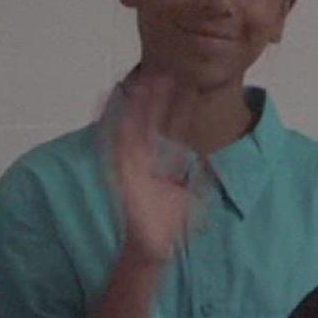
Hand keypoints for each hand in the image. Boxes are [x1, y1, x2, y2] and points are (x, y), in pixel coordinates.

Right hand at [110, 73, 191, 264]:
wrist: (153, 247)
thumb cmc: (167, 226)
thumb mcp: (190, 198)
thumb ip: (198, 181)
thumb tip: (210, 169)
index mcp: (160, 162)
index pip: (171, 128)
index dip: (180, 108)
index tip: (188, 87)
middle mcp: (145, 159)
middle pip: (151, 121)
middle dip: (157, 97)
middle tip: (165, 71)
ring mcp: (131, 163)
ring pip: (132, 125)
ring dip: (135, 103)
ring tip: (140, 79)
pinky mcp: (119, 170)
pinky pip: (112, 142)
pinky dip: (108, 121)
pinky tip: (107, 102)